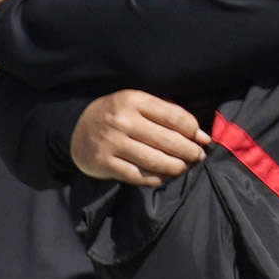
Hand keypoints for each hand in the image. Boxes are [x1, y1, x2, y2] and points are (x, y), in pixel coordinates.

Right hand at [72, 90, 208, 184]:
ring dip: (177, 167)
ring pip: (156, 161)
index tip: (202, 139)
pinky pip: (140, 176)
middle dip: (190, 151)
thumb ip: (169, 114)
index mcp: (133, 100)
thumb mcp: (138, 104)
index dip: (194, 130)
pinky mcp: (104, 163)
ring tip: (184, 167)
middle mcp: (122, 120)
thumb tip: (202, 137)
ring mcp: (112, 143)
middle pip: (168, 141)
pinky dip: (158, 178)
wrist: (75, 129)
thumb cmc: (117, 115)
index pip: (175, 117)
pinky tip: (165, 176)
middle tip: (198, 157)